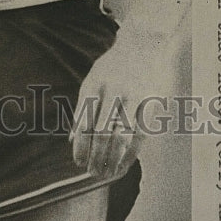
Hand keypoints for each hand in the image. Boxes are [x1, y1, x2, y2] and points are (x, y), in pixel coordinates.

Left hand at [70, 41, 151, 180]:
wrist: (142, 46)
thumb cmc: (112, 68)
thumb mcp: (92, 81)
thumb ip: (82, 109)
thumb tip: (71, 138)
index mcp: (94, 86)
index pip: (84, 122)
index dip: (80, 145)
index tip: (77, 161)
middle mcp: (113, 92)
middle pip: (101, 132)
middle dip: (95, 156)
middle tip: (90, 172)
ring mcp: (133, 98)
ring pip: (121, 136)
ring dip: (112, 159)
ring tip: (105, 173)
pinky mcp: (149, 104)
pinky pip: (139, 135)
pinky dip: (131, 153)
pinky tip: (124, 165)